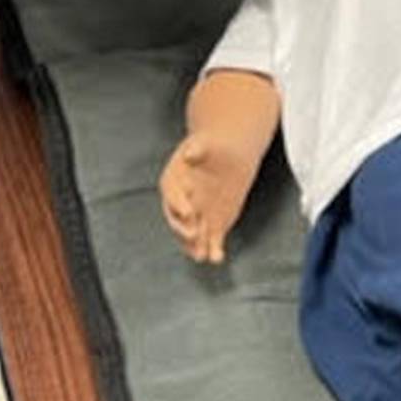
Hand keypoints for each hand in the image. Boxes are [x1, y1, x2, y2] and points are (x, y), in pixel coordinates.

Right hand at [159, 130, 257, 262]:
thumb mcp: (203, 143)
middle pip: (179, 222)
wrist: (227, 155)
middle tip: (194, 234)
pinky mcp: (214, 225)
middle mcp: (182, 204)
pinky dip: (213, 251)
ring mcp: (197, 217)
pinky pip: (211, 241)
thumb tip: (190, 154)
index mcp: (173, 183)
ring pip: (193, 237)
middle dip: (184, 230)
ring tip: (202, 256)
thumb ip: (196, 149)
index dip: (179, 205)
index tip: (188, 211)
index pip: (172, 198)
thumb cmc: (211, 147)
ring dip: (196, 247)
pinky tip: (218, 258)